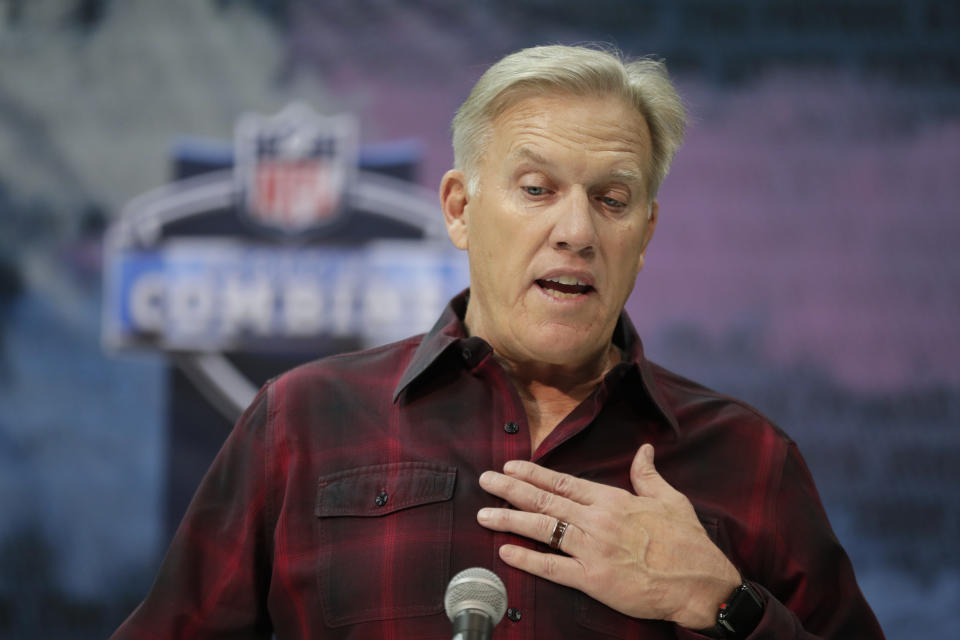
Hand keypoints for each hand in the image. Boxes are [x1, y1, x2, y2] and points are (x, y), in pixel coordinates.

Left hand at [476, 444, 740, 628]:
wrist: (699, 581)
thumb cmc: (686, 541)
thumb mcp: (669, 499)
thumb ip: (648, 475)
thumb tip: (644, 449)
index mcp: (612, 500)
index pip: (563, 482)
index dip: (533, 474)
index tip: (510, 467)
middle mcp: (596, 521)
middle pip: (544, 501)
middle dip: (510, 489)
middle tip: (485, 480)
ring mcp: (592, 550)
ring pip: (542, 530)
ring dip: (509, 520)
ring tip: (483, 514)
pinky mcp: (593, 579)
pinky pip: (552, 567)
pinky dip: (527, 559)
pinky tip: (505, 552)